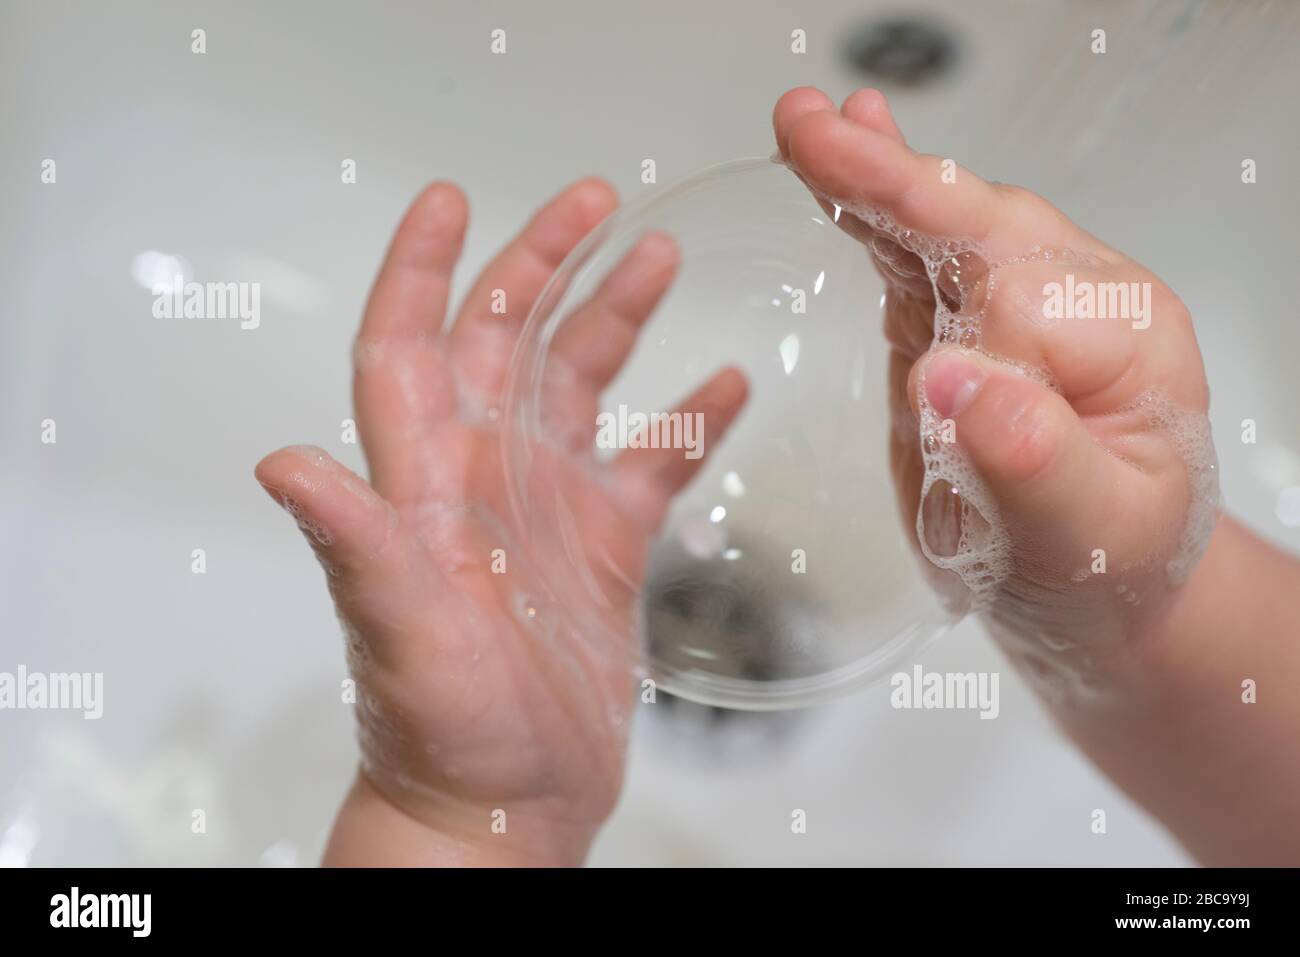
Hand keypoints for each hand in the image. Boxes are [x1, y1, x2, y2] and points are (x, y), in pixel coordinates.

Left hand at [255, 180, 744, 864]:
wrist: (504, 808)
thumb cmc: (441, 731)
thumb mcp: (400, 633)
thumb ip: (354, 543)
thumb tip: (282, 464)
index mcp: (427, 482)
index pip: (411, 348)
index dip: (422, 270)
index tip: (448, 201)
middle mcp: (484, 477)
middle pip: (508, 341)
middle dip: (545, 262)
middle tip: (596, 200)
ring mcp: (547, 508)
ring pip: (583, 386)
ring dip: (619, 320)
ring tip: (661, 259)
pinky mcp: (603, 547)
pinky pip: (651, 462)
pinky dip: (688, 421)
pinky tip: (726, 386)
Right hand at [773, 88, 1218, 699]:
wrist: (1096, 597)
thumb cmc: (1106, 570)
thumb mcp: (1088, 532)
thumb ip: (1033, 457)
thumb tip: (949, 378)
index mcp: (1118, 337)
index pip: (1020, 301)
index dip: (962, 329)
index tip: (925, 391)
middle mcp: (1071, 304)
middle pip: (977, 223)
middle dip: (896, 178)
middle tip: (814, 130)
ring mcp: (1009, 310)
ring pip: (934, 227)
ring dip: (870, 176)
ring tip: (808, 127)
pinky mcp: (956, 328)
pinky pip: (907, 259)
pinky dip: (867, 214)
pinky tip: (837, 168)